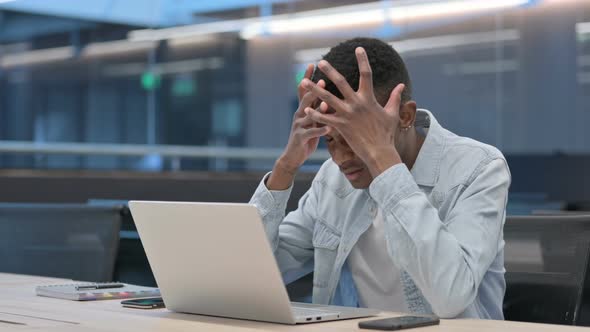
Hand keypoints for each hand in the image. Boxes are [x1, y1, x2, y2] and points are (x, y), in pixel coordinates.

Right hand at [279, 77, 329, 171]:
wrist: (293, 156)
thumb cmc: (307, 137)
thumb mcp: (312, 120)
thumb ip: (317, 109)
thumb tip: (326, 95)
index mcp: (302, 109)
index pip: (303, 89)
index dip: (307, 77)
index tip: (312, 64)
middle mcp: (299, 115)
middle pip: (305, 99)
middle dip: (313, 90)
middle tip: (323, 80)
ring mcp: (298, 126)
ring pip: (308, 116)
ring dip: (318, 110)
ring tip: (327, 104)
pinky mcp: (300, 138)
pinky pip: (312, 133)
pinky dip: (321, 130)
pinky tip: (329, 129)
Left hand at [301, 47, 403, 176]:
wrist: (380, 152)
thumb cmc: (386, 133)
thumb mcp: (392, 113)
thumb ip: (395, 98)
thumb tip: (401, 85)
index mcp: (369, 98)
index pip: (367, 74)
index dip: (363, 60)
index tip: (358, 48)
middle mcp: (356, 104)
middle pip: (341, 83)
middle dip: (330, 71)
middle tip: (321, 62)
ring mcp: (347, 115)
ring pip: (327, 99)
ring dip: (315, 90)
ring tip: (303, 82)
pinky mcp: (340, 126)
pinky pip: (324, 118)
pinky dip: (315, 114)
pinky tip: (305, 109)